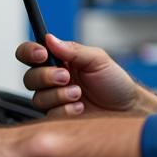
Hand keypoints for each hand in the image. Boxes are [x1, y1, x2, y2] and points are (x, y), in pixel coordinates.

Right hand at [15, 34, 156, 117]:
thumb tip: (50, 39)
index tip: (42, 54)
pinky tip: (80, 108)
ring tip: (79, 94)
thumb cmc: (114, 82)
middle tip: (66, 77)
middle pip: (29, 77)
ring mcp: (55, 99)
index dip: (30, 52)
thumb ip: (73, 50)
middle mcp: (53, 80)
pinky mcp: (59, 117)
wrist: (127, 108)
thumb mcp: (98, 59)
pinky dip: (65, 110)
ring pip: (38, 98)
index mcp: (59, 61)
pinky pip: (49, 115)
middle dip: (47, 76)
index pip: (31, 53)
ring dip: (59, 95)